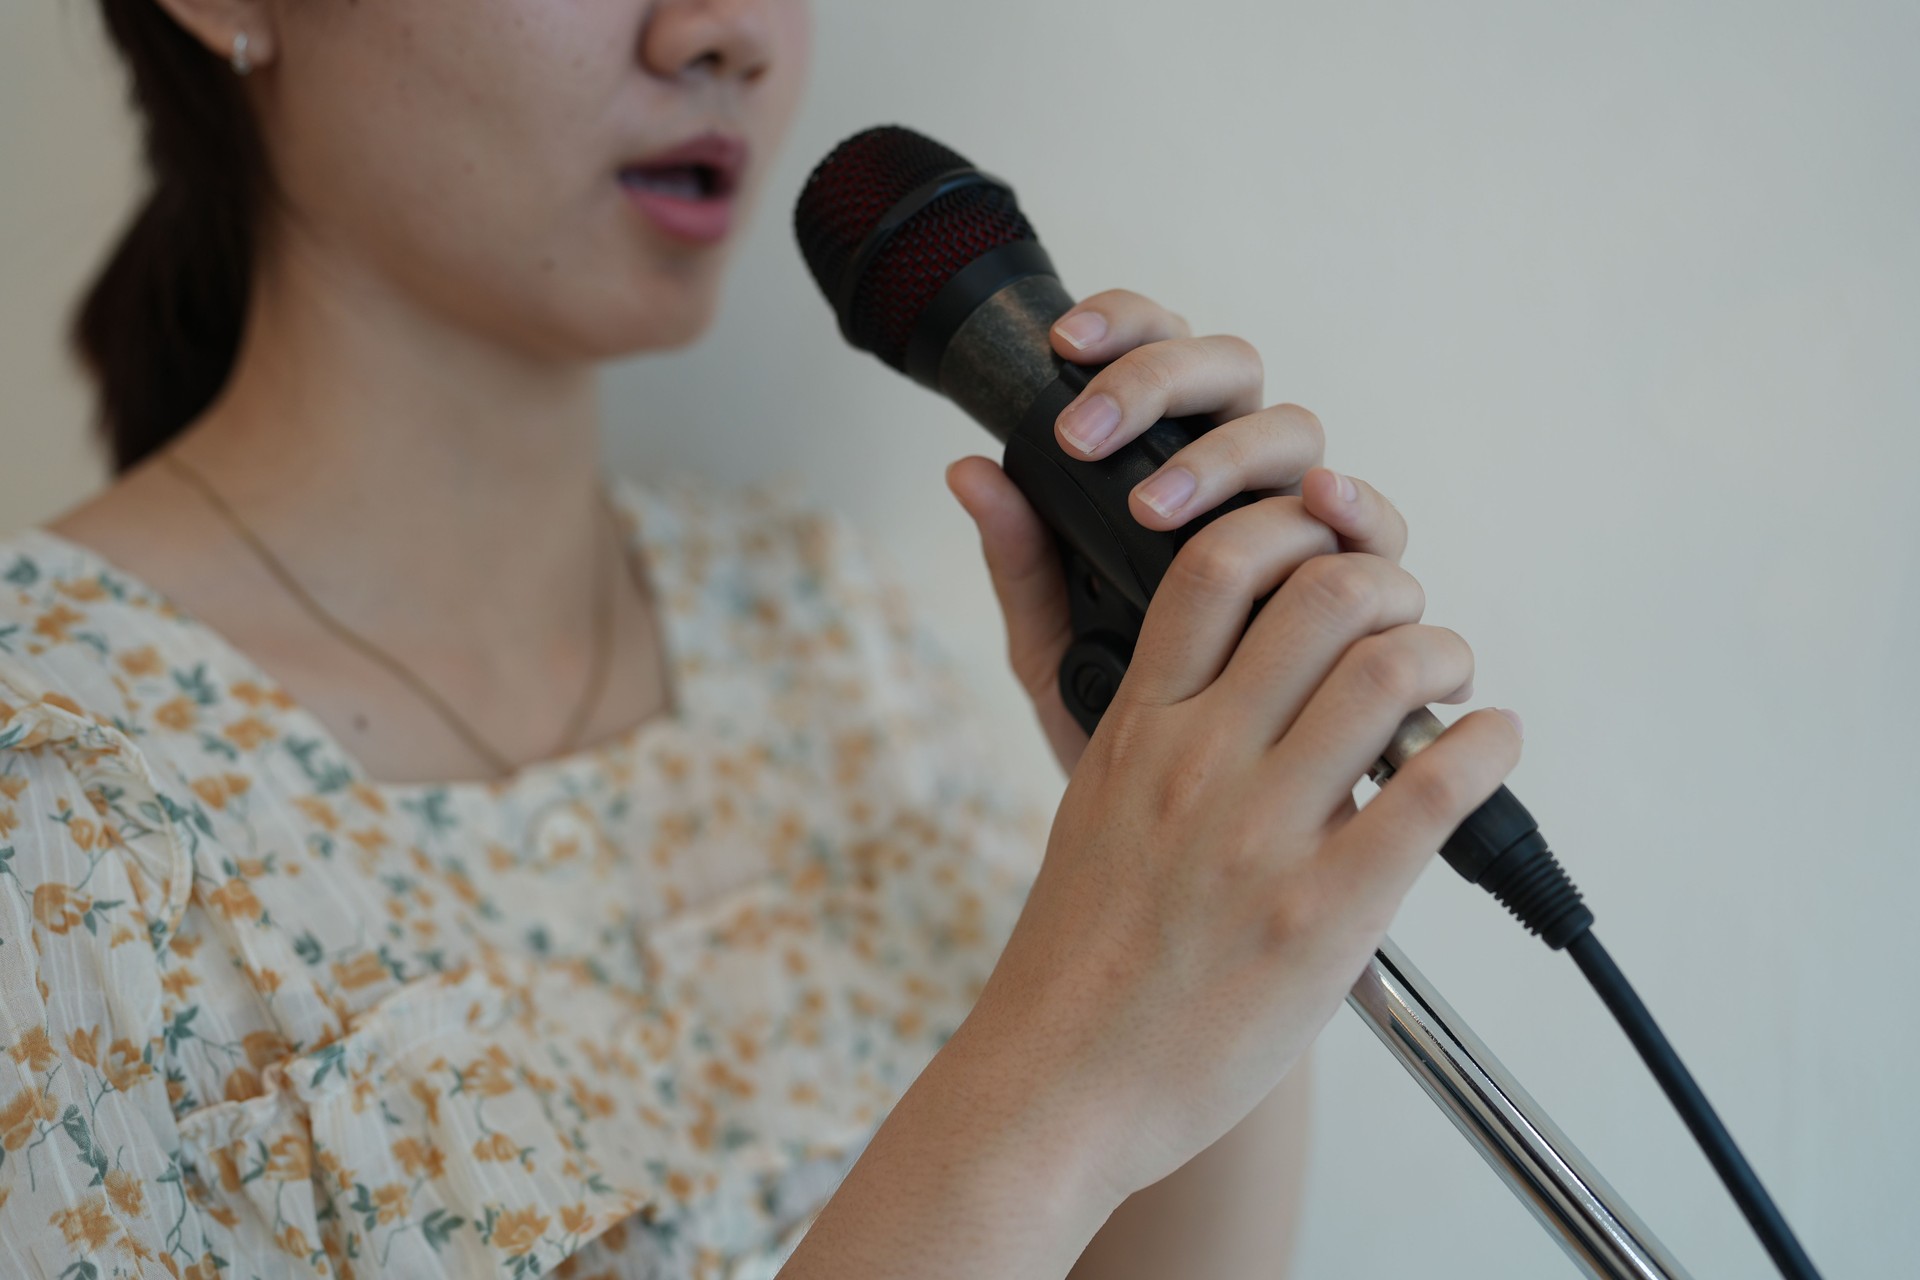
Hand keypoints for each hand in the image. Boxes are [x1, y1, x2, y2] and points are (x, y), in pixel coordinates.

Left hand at [945, 288, 1447, 776]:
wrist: (1181, 844)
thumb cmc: (1122, 729)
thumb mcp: (1055, 651)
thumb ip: (1022, 564)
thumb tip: (967, 471)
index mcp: (1170, 475)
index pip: (1164, 364)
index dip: (1126, 331)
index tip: (1063, 347)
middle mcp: (1242, 485)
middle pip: (1233, 375)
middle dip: (1160, 386)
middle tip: (1084, 440)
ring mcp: (1303, 527)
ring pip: (1295, 436)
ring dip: (1227, 455)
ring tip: (1156, 509)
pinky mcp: (1360, 585)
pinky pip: (1374, 526)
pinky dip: (1354, 505)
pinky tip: (1320, 508)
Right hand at [946, 474, 1522, 1210]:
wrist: (1060, 1083)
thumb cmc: (1077, 951)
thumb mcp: (1086, 800)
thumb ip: (1137, 716)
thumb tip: (1199, 662)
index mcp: (1136, 728)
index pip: (1216, 565)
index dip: (1289, 526)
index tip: (1325, 543)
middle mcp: (1198, 763)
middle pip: (1322, 593)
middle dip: (1390, 582)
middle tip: (1405, 617)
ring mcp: (1263, 835)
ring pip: (1390, 673)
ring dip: (1445, 654)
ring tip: (1449, 680)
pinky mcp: (1327, 913)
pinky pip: (1436, 790)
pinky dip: (1486, 746)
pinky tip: (1487, 747)